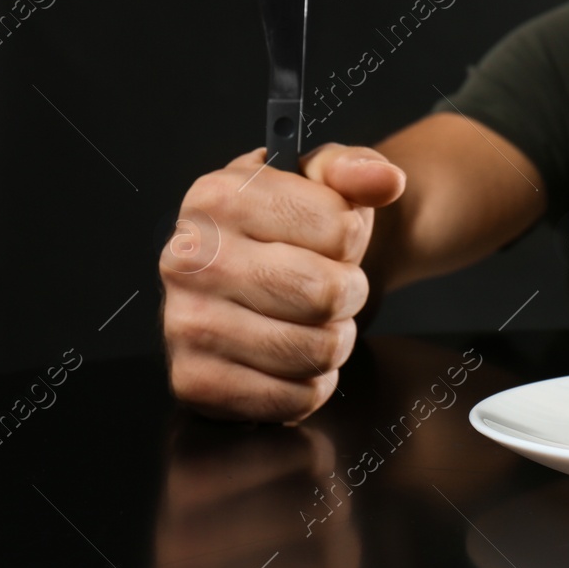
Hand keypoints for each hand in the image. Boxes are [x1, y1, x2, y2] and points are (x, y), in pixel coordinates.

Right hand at [160, 144, 405, 422]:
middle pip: (327, 294)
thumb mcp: (324, 176)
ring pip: (316, 350)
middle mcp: (187, 258)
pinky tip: (290, 356)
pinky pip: (291, 399)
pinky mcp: (193, 381)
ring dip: (334, 339)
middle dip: (349, 292)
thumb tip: (385, 181)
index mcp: (217, 195)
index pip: (339, 230)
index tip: (335, 236)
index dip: (354, 238)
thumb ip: (357, 168)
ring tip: (310, 318)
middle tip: (331, 284)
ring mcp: (183, 323)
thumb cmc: (297, 222)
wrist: (259, 272)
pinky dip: (310, 384)